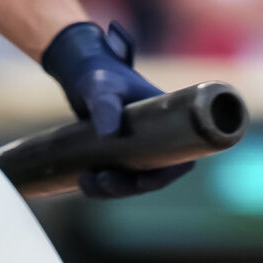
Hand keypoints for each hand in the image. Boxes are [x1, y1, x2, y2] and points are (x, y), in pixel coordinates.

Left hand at [39, 21, 192, 198]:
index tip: (143, 182)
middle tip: (102, 180)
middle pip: (154, 175)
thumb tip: (110, 135)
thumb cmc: (99, 75)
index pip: (181, 158)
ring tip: (87, 182)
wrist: (80, 72)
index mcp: (168, 120)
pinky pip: (118, 178)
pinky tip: (84, 181)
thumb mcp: (102, 88)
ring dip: (113, 189)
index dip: (166, 175)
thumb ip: (105, 105)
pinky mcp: (120, 154)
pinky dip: (102, 186)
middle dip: (129, 187)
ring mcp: (138, 147)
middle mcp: (158, 137)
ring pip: (134, 181)